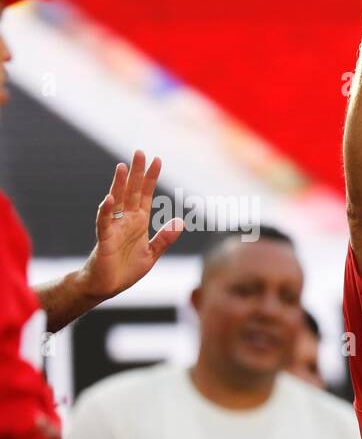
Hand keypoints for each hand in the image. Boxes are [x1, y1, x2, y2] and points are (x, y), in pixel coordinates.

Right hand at [80, 151, 183, 302]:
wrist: (107, 286)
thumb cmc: (126, 269)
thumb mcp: (152, 254)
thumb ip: (165, 238)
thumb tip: (181, 222)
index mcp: (139, 222)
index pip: (145, 195)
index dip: (151, 178)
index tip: (157, 160)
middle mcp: (126, 220)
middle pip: (131, 192)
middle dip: (136, 173)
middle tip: (140, 152)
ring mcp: (114, 228)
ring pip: (117, 202)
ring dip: (119, 185)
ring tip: (123, 167)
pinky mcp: (104, 239)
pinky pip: (104, 222)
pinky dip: (106, 210)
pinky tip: (110, 198)